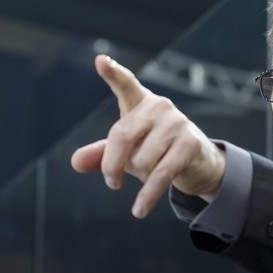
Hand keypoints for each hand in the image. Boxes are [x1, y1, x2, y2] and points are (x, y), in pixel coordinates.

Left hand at [71, 55, 225, 217]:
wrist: (197, 163)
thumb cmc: (156, 150)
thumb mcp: (126, 151)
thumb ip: (101, 154)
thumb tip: (75, 162)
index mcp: (140, 102)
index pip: (125, 84)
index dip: (113, 73)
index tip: (101, 61)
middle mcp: (159, 106)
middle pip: (121, 136)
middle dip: (112, 165)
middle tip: (112, 182)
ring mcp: (177, 123)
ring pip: (141, 159)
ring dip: (139, 177)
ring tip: (147, 176)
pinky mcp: (189, 144)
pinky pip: (160, 174)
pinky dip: (147, 196)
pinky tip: (139, 211)